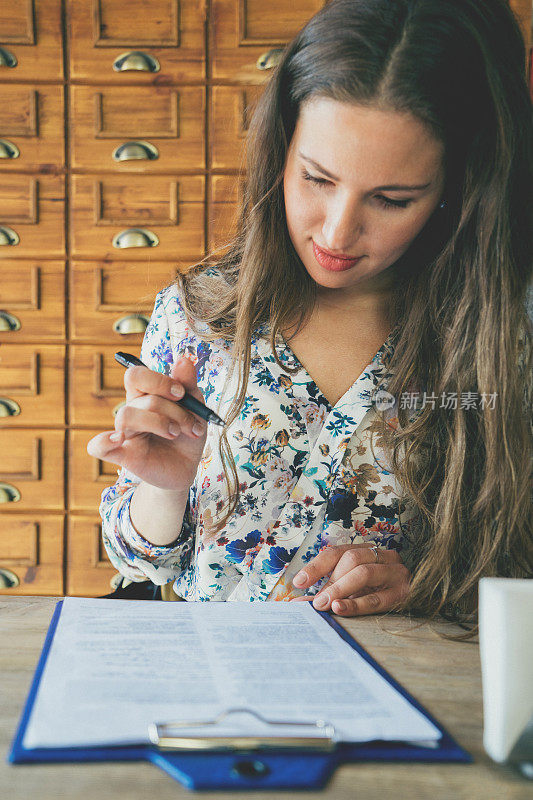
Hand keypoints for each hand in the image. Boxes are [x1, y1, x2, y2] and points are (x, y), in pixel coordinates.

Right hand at [87, 356, 207, 490]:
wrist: (187, 467)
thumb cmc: (187, 434)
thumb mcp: (195, 408)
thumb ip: (188, 384)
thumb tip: (183, 359)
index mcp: (145, 395)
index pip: (136, 375)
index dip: (159, 380)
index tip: (181, 393)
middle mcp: (132, 410)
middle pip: (141, 397)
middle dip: (171, 409)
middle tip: (189, 424)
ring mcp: (125, 432)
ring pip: (126, 415)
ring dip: (159, 423)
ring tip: (175, 434)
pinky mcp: (122, 455)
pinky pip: (98, 447)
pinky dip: (103, 441)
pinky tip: (118, 440)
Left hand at [290, 543, 409, 616]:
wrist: (423, 602)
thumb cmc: (381, 594)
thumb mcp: (354, 590)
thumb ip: (330, 594)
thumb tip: (300, 604)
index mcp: (368, 552)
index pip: (337, 552)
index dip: (316, 565)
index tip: (298, 582)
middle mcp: (383, 557)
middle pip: (351, 559)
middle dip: (330, 580)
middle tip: (315, 601)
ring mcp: (395, 573)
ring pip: (363, 572)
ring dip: (340, 589)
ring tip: (325, 604)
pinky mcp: (404, 593)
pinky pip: (377, 597)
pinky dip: (356, 604)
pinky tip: (341, 608)